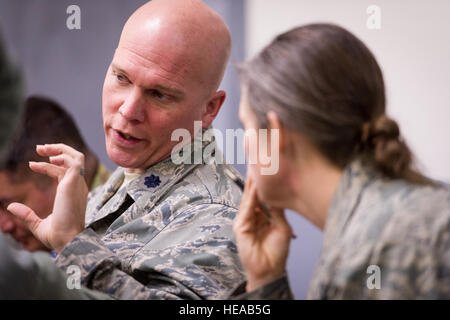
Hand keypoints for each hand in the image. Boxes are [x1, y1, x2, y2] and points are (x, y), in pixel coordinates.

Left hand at [7, 144, 87, 251]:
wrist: (67, 240)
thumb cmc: (57, 236)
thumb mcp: (37, 224)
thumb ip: (26, 214)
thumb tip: (11, 207)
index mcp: (71, 193)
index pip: (63, 172)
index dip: (47, 166)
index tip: (31, 164)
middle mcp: (77, 186)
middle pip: (73, 160)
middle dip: (57, 150)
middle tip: (39, 148)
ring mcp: (77, 184)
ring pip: (76, 157)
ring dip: (60, 149)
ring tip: (43, 149)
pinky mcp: (74, 183)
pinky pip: (74, 162)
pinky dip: (63, 156)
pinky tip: (49, 159)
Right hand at [233, 176, 293, 291]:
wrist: (270, 271)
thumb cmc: (277, 253)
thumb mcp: (282, 228)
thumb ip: (278, 212)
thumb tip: (278, 196)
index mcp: (262, 217)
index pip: (261, 197)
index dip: (263, 184)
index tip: (266, 169)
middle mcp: (252, 217)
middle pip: (252, 195)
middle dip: (254, 180)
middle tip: (256, 162)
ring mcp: (245, 222)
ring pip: (248, 199)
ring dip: (252, 185)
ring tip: (255, 169)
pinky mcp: (241, 228)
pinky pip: (247, 209)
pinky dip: (251, 197)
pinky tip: (255, 187)